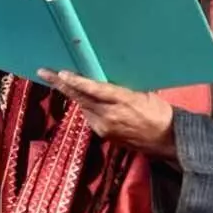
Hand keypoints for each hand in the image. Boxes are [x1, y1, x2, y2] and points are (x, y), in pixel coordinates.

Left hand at [39, 69, 177, 161]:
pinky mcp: (103, 135)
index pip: (95, 90)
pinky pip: (89, 116)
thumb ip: (121, 88)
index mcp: (124, 101)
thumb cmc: (160, 112)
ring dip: (73, 94)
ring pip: (83, 106)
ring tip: (60, 80)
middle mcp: (110, 116)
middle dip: (61, 84)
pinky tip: (84, 99)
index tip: (60, 73)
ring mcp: (105, 127)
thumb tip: (103, 78)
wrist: (168, 140)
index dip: (76, 82)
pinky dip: (86, 106)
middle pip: (80, 98)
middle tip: (44, 72)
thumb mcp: (144, 94)